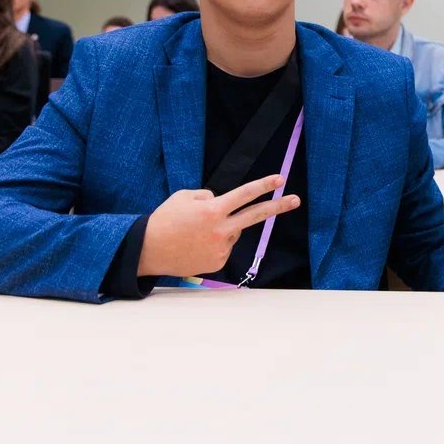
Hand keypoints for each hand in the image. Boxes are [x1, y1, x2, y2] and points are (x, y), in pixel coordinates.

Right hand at [138, 174, 300, 277]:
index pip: (244, 195)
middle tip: (295, 200)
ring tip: (196, 232)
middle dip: (277, 207)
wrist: (148, 250)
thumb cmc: (165, 220)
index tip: (280, 180)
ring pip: (232, 231)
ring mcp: (221, 249)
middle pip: (255, 216)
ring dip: (222, 228)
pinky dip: (214, 243)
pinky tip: (196, 244)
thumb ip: (208, 196)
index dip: (263, 186)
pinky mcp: (217, 262)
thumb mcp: (184, 197)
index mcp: (213, 210)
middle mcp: (221, 230)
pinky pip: (223, 247)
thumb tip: (222, 201)